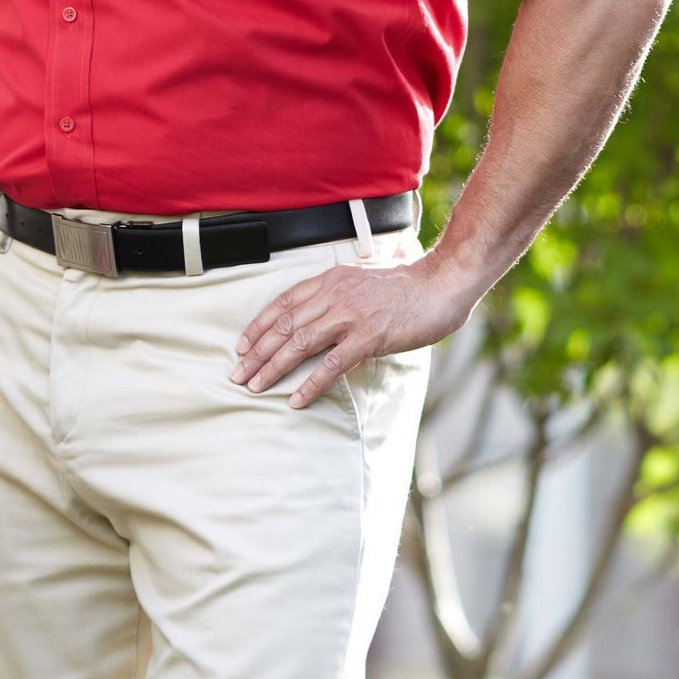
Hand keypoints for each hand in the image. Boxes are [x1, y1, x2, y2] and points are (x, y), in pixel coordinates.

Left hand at [232, 251, 477, 408]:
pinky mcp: (370, 337)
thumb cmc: (405, 285)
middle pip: (284, 326)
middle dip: (256, 353)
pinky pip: (332, 364)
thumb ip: (338, 293)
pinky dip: (311, 384)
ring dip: (274, 368)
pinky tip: (296, 399)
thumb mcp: (362, 279)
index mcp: (331, 280)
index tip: (241, 346)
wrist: (441, 283)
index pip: (283, 303)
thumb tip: (318, 312)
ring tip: (255, 387)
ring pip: (300, 343)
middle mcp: (335, 295)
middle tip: (238, 374)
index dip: (258, 326)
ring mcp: (351, 316)